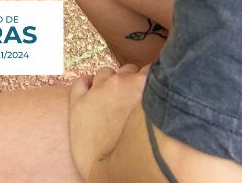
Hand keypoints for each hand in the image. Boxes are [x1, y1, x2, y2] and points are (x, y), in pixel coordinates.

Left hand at [68, 64, 147, 181]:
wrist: (112, 175)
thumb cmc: (139, 154)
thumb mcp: (158, 123)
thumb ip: (158, 102)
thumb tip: (163, 94)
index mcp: (143, 86)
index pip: (151, 69)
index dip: (151, 80)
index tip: (149, 88)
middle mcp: (120, 82)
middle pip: (129, 69)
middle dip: (131, 81)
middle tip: (132, 99)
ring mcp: (97, 90)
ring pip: (106, 72)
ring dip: (110, 82)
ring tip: (112, 99)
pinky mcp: (78, 102)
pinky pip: (81, 81)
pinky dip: (86, 84)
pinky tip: (90, 91)